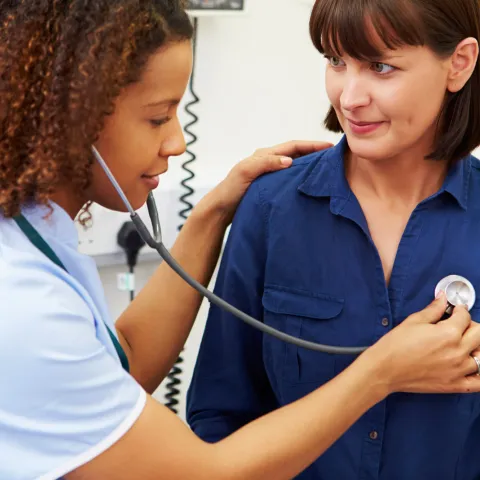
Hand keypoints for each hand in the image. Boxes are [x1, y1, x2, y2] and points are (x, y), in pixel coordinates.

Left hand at [207, 140, 332, 223]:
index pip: (293, 146)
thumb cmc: (231, 189)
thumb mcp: (246, 172)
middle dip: (315, 154)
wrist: (221, 209)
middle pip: (297, 155)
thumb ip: (266, 163)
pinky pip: (290, 180)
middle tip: (334, 158)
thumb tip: (289, 160)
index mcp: (264, 155)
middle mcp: (268, 163)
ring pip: (295, 168)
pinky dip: (301, 180)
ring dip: (310, 167)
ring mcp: (270, 176)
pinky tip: (310, 188)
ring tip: (327, 171)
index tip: (329, 147)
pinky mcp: (270, 188)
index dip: (311, 145)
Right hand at [367, 292, 479, 394]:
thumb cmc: (395, 345)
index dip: (460, 310)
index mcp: (448, 333)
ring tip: (463, 346)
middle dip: (471, 326)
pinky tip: (471, 366)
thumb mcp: (413, 321)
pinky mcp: (455, 385)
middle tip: (459, 326)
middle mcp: (458, 351)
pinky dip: (479, 374)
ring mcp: (458, 370)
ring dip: (475, 348)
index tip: (456, 310)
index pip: (465, 317)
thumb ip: (433, 309)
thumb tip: (443, 298)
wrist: (385, 369)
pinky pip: (479, 382)